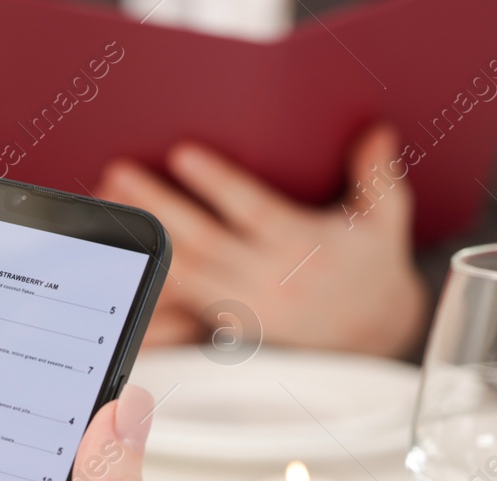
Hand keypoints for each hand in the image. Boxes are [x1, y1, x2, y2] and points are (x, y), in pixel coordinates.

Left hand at [95, 125, 428, 357]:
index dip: (217, 183)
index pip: (252, 211)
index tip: (182, 154)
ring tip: (112, 203)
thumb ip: (376, 174)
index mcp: (302, 247)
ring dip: (144, 237)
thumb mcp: (383, 219)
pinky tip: (121, 261)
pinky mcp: (226, 324)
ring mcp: (243, 305)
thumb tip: (378, 130)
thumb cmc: (370, 266)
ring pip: (183, 271)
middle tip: (119, 172)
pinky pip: (180, 305)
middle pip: (203, 240)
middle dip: (159, 205)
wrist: (370, 335)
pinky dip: (149, 283)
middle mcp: (268, 279)